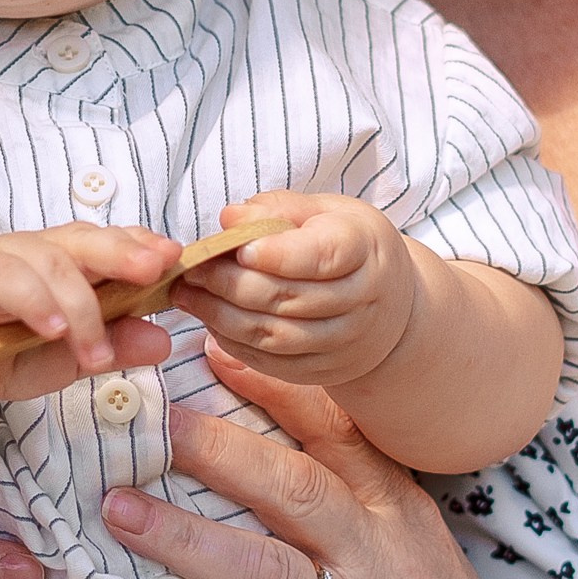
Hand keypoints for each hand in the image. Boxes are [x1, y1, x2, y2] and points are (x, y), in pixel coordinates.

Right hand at [0, 225, 181, 407]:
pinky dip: (34, 302)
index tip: (175, 259)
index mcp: (67, 261)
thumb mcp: (63, 359)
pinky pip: (7, 279)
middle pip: (86, 239)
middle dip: (124, 252)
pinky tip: (53, 328)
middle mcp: (38, 250)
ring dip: (80, 308)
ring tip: (95, 353)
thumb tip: (164, 341)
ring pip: (51, 261)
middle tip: (156, 271)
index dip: (142, 245)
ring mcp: (3, 258)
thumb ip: (109, 346)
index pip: (110, 242)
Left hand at [101, 349, 577, 578]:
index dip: (269, 387)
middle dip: (212, 449)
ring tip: (118, 512)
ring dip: (184, 540)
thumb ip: (355, 498)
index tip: (208, 347)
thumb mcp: (419, 549)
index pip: (333, 431)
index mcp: (395, 516)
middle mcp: (377, 563)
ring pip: (264, 573)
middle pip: (291, 487)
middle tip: (145, 420)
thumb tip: (261, 446)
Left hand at [172, 192, 414, 389]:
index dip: (278, 254)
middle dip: (232, 284)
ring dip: (223, 317)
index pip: (324, 256)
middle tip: (193, 269)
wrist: (389, 304)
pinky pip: (273, 363)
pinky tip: (210, 321)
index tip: (238, 248)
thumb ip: (279, 209)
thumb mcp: (326, 211)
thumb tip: (230, 218)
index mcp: (365, 250)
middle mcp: (362, 300)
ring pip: (277, 336)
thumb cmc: (349, 245)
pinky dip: (235, 344)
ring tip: (188, 295)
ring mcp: (346, 342)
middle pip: (291, 299)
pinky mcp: (325, 370)